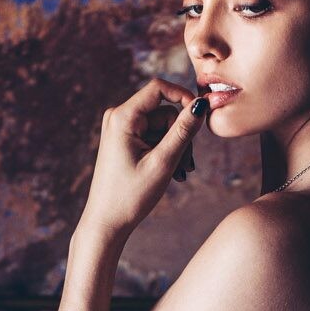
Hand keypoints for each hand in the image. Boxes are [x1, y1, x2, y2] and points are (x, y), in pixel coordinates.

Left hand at [80, 77, 207, 238]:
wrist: (107, 222)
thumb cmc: (130, 196)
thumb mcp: (163, 162)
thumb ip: (183, 132)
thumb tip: (201, 105)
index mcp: (122, 117)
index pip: (159, 88)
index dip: (184, 97)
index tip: (202, 115)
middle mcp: (119, 117)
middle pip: (164, 111)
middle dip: (181, 135)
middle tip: (187, 165)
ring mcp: (121, 129)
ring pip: (162, 126)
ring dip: (176, 147)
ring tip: (179, 173)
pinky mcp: (125, 140)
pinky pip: (154, 137)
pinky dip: (166, 152)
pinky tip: (172, 173)